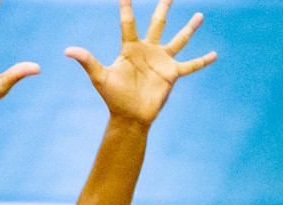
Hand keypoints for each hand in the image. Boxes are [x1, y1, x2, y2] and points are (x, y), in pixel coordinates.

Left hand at [66, 0, 215, 127]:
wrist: (130, 117)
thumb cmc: (113, 97)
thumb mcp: (100, 76)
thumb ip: (87, 61)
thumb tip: (68, 50)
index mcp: (130, 48)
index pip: (128, 22)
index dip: (126, 7)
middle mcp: (148, 50)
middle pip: (157, 23)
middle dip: (163, 8)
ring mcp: (161, 61)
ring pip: (178, 40)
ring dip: (189, 28)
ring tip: (200, 15)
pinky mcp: (172, 74)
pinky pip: (190, 66)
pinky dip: (202, 61)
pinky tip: (214, 54)